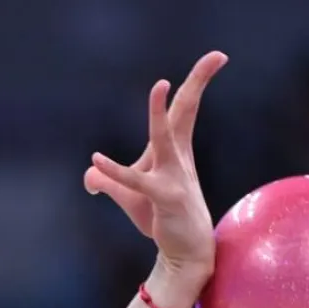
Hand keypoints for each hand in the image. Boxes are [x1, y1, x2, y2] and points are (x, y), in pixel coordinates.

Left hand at [85, 51, 227, 296]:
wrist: (185, 253)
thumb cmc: (162, 219)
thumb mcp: (130, 197)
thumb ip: (109, 180)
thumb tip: (89, 175)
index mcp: (175, 149)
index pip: (185, 108)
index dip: (197, 80)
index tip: (218, 57)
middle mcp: (178, 156)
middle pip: (187, 110)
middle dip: (200, 80)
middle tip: (219, 54)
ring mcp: (174, 176)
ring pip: (164, 138)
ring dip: (159, 113)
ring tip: (160, 85)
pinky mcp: (164, 198)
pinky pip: (135, 181)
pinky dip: (115, 171)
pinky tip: (96, 162)